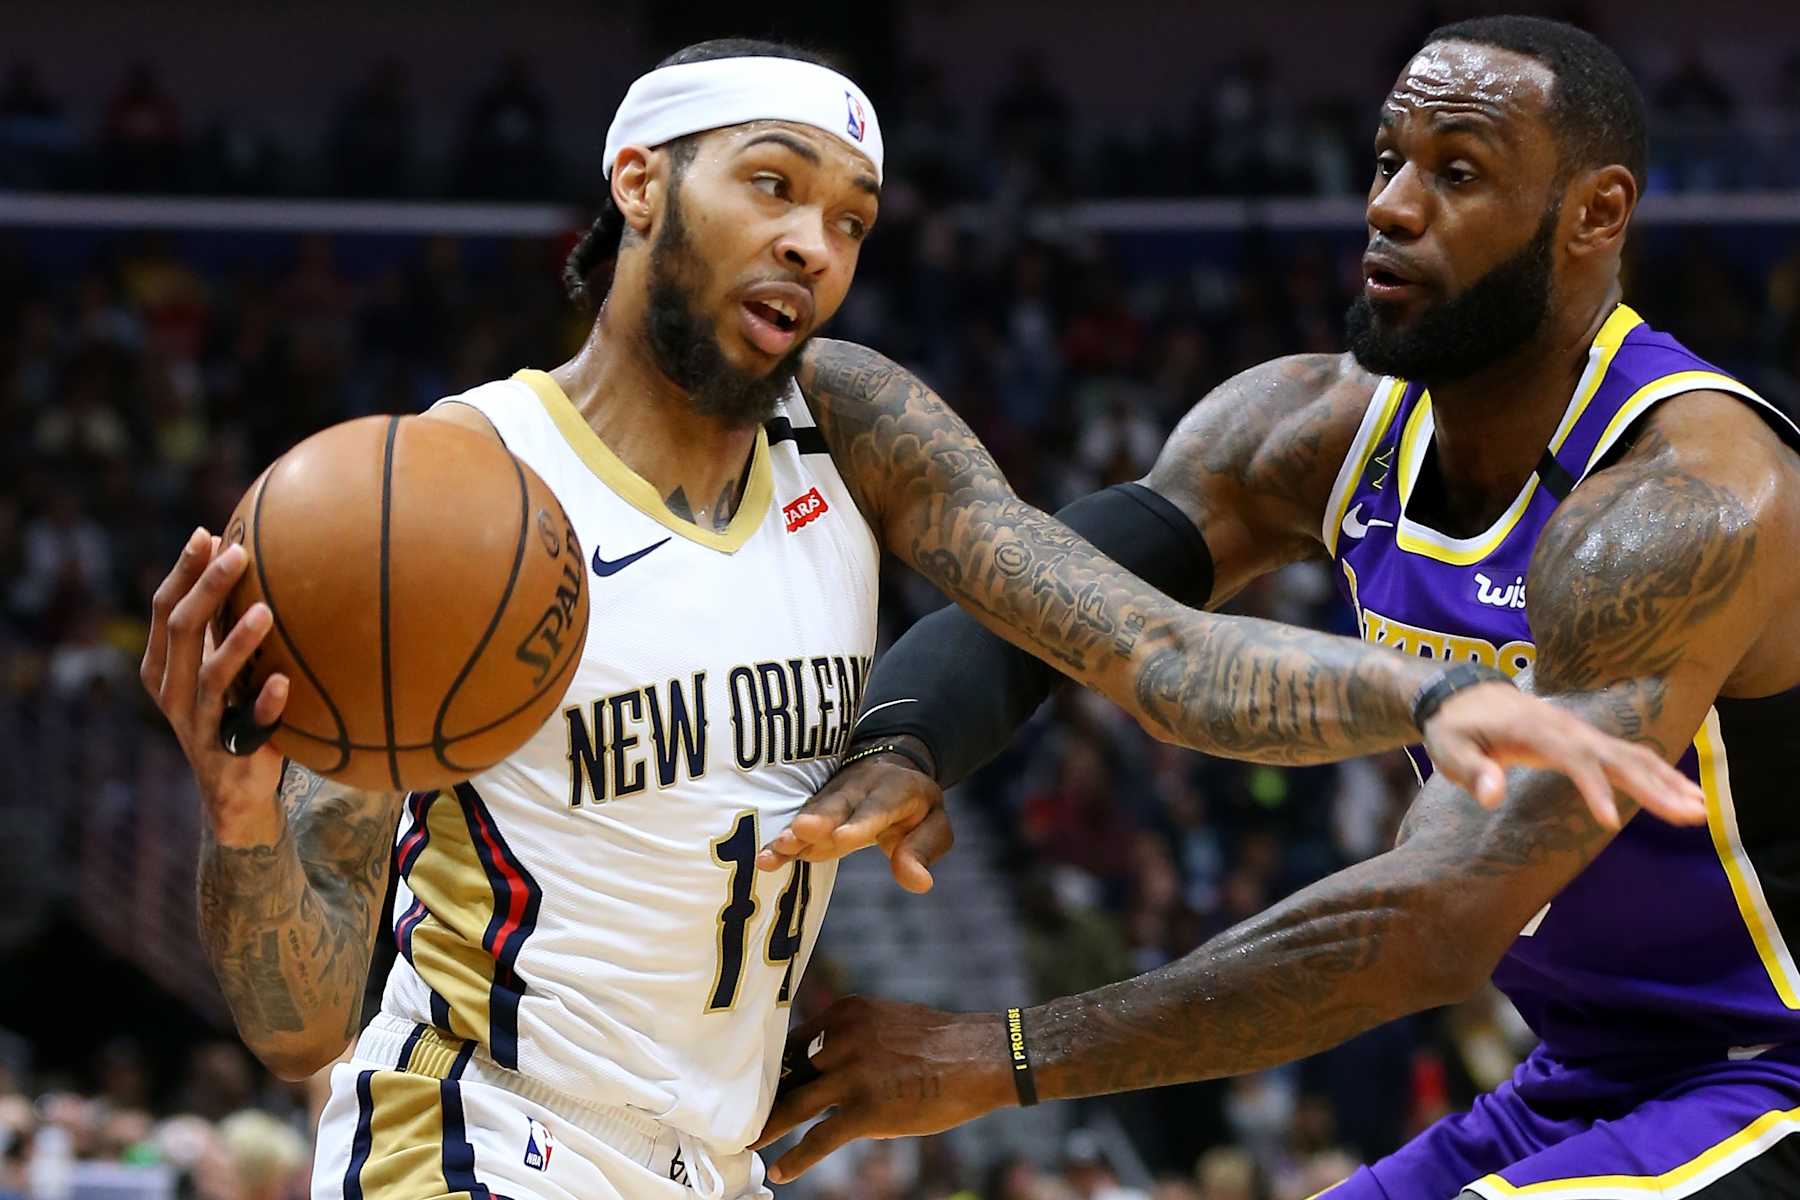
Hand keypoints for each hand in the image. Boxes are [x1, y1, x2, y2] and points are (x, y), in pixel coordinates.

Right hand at [140, 527, 290, 838]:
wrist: (234, 790)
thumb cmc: (230, 710)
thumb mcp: (214, 666)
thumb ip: (216, 623)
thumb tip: (236, 549)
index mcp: (162, 666)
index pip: (165, 610)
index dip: (183, 571)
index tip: (207, 534)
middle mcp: (173, 692)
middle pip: (182, 632)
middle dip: (208, 588)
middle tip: (240, 553)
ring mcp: (200, 724)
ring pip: (211, 677)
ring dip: (237, 642)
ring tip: (266, 611)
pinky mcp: (232, 752)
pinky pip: (249, 726)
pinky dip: (265, 704)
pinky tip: (284, 682)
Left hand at [754, 996, 1012, 1182]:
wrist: (980, 1057)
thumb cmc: (941, 1041)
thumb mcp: (888, 1020)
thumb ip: (854, 1035)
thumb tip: (826, 1058)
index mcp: (846, 1014)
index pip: (797, 1040)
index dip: (776, 1065)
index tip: (757, 1081)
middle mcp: (841, 1040)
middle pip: (790, 1072)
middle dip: (766, 1094)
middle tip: (738, 1113)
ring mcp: (852, 1075)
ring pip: (796, 1105)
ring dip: (768, 1127)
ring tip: (745, 1144)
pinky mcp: (866, 1110)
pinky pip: (821, 1138)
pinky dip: (797, 1158)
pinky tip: (781, 1172)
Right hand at [758, 745, 953, 892]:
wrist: (886, 769)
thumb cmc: (913, 806)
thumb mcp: (934, 826)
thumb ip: (923, 851)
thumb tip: (920, 883)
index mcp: (894, 789)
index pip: (878, 807)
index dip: (861, 822)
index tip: (843, 839)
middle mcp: (859, 788)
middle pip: (838, 804)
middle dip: (819, 819)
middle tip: (802, 832)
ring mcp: (833, 796)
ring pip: (812, 813)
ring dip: (794, 832)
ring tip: (778, 848)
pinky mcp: (814, 808)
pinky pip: (797, 823)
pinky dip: (781, 841)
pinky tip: (765, 859)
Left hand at [1420, 681, 1704, 829]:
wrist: (1461, 694)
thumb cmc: (1454, 727)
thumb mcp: (1448, 749)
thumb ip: (1472, 772)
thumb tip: (1491, 797)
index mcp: (1535, 730)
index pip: (1574, 760)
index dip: (1594, 790)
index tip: (1610, 823)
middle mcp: (1567, 728)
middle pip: (1617, 758)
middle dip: (1655, 787)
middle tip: (1691, 815)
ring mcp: (1580, 732)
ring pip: (1632, 756)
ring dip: (1667, 782)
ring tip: (1700, 809)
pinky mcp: (1585, 740)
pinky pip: (1628, 756)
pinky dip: (1658, 774)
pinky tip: (1682, 793)